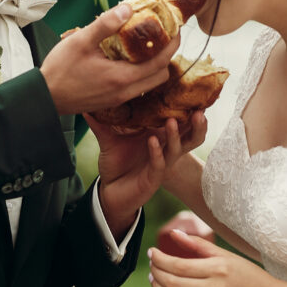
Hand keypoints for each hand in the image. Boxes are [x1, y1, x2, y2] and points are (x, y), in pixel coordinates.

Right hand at [40, 4, 179, 115]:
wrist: (44, 97)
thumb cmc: (60, 69)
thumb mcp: (81, 41)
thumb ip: (105, 24)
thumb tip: (128, 8)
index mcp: (122, 77)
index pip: (160, 62)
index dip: (172, 44)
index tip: (176, 28)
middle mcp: (125, 92)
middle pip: (161, 76)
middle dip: (167, 56)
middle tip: (163, 36)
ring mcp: (119, 99)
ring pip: (150, 84)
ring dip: (155, 66)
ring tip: (147, 46)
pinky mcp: (112, 101)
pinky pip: (137, 88)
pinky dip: (142, 74)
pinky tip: (129, 59)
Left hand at [87, 113, 205, 239]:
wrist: (110, 191)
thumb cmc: (116, 162)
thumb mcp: (109, 139)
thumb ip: (101, 122)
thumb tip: (87, 104)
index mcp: (160, 135)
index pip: (180, 121)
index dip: (190, 110)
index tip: (196, 95)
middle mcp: (165, 148)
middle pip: (188, 136)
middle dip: (196, 124)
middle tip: (199, 110)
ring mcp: (161, 163)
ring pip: (176, 148)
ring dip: (175, 135)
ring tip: (172, 121)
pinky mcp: (154, 178)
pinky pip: (159, 164)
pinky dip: (157, 152)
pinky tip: (153, 141)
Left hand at [148, 228, 277, 286]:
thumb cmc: (248, 275)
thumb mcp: (226, 256)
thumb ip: (198, 245)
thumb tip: (173, 234)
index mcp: (217, 269)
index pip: (178, 265)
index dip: (160, 259)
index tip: (152, 252)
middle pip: (172, 282)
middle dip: (156, 272)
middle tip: (151, 265)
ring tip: (153, 279)